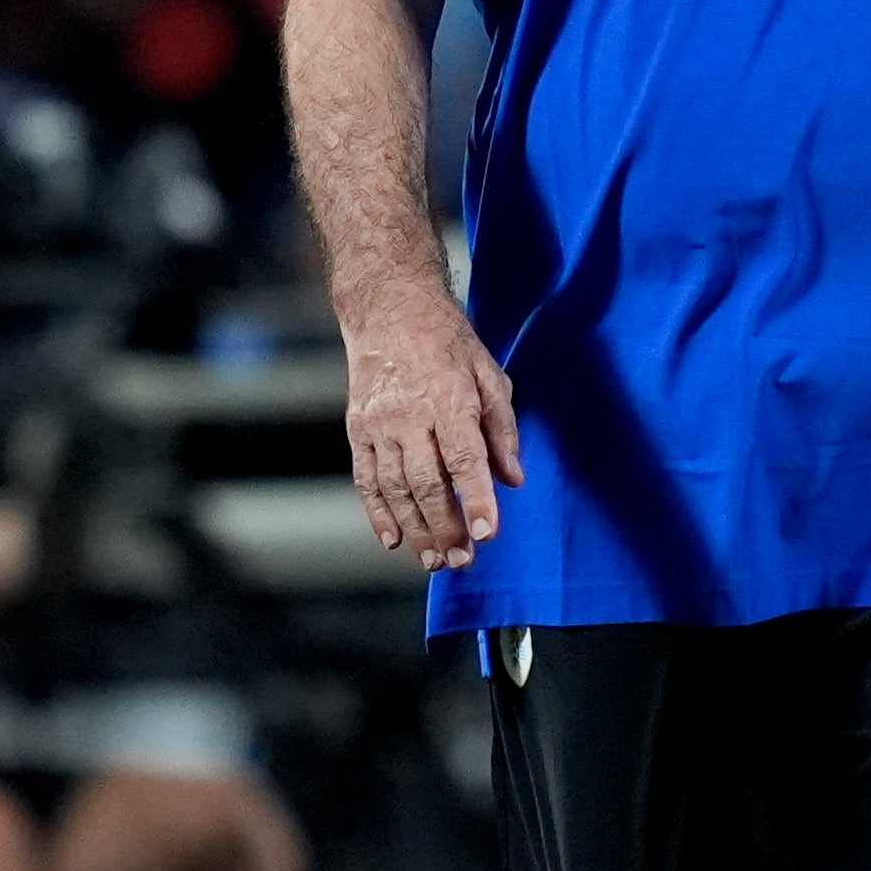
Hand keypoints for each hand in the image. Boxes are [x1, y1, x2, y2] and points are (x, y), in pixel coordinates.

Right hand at [339, 288, 522, 572]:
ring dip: (415, 530)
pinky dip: (378, 513)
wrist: (389, 309)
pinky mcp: (358, 430)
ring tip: (434, 561)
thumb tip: (512, 479)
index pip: (465, 458)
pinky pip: (366, 479)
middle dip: (445, 528)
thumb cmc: (448, 343)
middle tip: (462, 561)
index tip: (486, 533)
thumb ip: (503, 429)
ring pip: (395, 488)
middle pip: (426, 482)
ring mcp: (378, 424)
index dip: (475, 498)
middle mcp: (409, 414)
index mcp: (448, 399)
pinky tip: (393, 540)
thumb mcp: (490, 374)